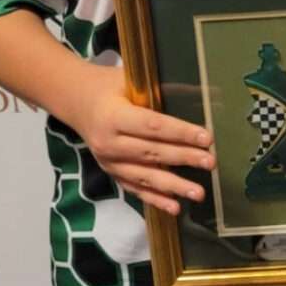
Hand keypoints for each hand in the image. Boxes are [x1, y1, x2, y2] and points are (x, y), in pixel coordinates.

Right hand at [76, 66, 215, 215]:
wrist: (75, 101)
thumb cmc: (108, 86)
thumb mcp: (130, 78)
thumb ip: (162, 88)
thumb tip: (204, 92)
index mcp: (113, 116)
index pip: (152, 127)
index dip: (180, 133)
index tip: (206, 138)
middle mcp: (109, 143)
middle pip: (152, 153)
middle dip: (184, 158)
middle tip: (210, 162)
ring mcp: (108, 162)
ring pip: (145, 176)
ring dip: (174, 186)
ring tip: (199, 193)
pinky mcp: (111, 173)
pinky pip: (135, 189)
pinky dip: (156, 199)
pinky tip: (176, 207)